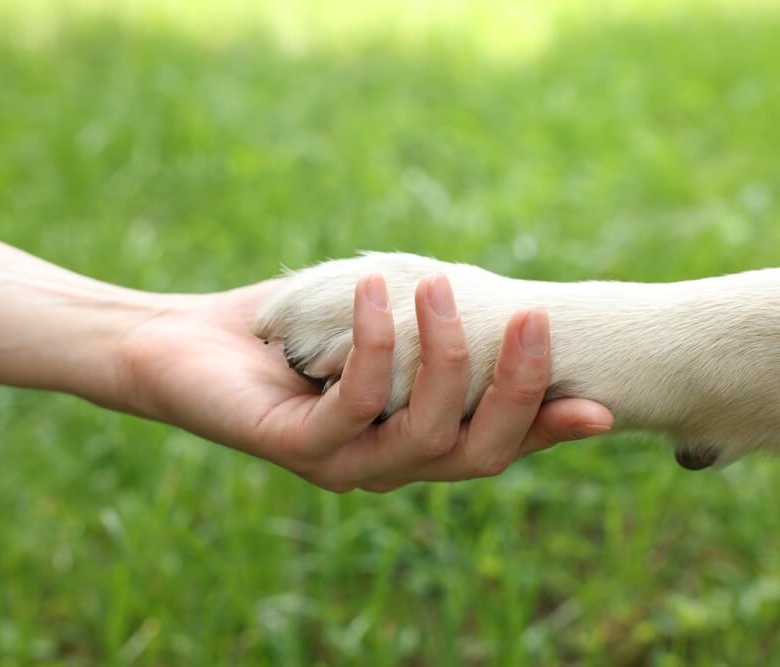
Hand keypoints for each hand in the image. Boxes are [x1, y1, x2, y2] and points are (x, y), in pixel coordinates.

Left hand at [120, 275, 613, 491]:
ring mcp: (342, 464)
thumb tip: (500, 299)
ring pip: (425, 434)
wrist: (181, 346)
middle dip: (517, 391)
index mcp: (413, 442)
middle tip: (538, 320)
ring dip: (448, 356)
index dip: (548, 431)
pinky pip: (355, 404)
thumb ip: (428, 328)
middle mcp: (386, 465)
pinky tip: (378, 289)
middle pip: (476, 454)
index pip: (496, 446)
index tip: (599, 406)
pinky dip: (376, 343)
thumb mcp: (373, 324)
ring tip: (442, 287)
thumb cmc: (286, 331)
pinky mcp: (294, 448)